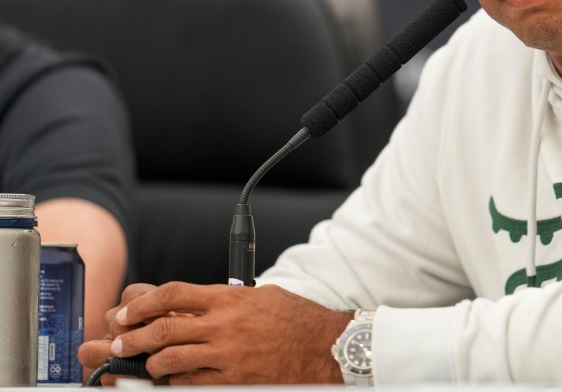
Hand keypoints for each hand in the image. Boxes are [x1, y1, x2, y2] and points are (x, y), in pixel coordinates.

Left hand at [82, 281, 352, 384]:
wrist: (327, 347)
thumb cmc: (299, 320)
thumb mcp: (262, 296)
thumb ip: (228, 299)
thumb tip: (196, 303)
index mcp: (230, 298)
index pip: (172, 294)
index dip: (142, 304)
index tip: (126, 312)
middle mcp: (225, 324)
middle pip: (162, 328)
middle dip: (131, 338)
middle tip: (118, 344)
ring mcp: (228, 354)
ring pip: (170, 359)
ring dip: (151, 364)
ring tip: (148, 365)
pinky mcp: (234, 379)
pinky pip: (191, 383)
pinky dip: (177, 382)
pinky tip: (175, 380)